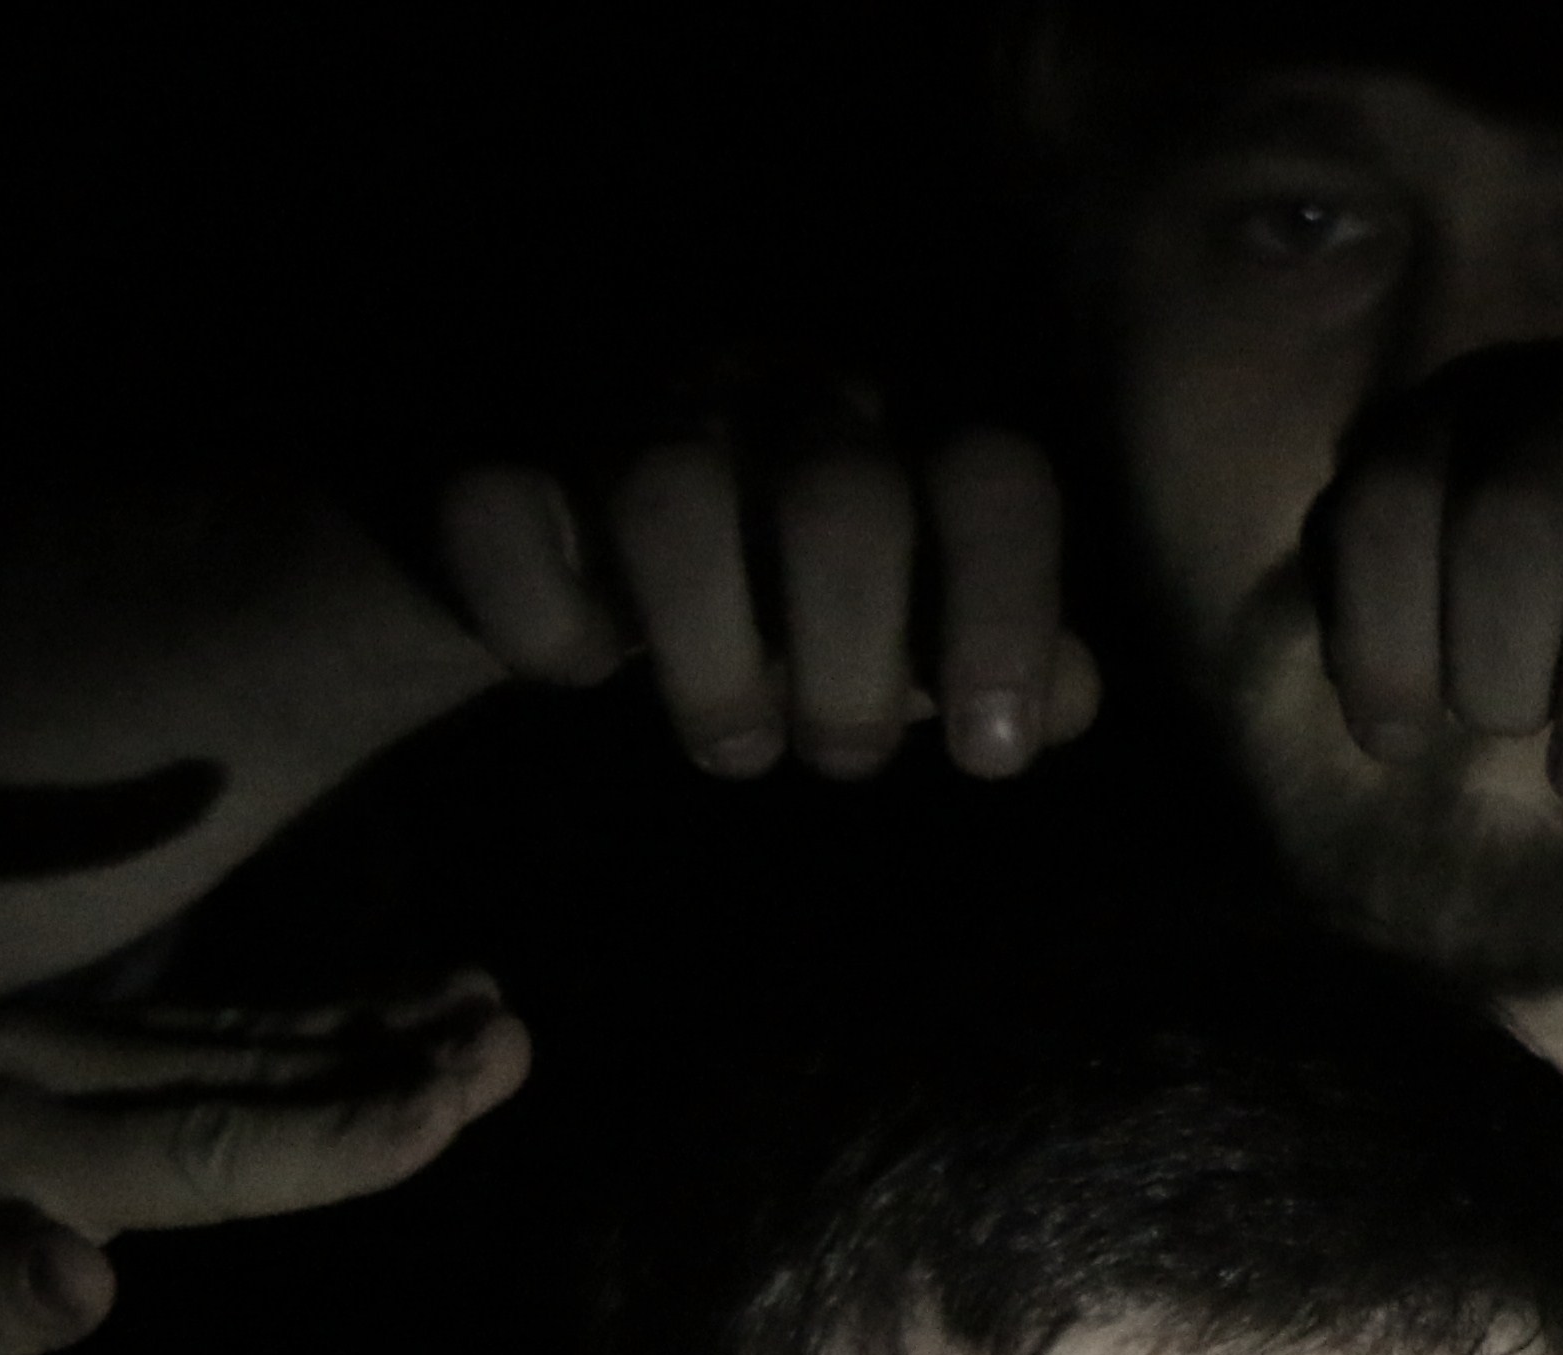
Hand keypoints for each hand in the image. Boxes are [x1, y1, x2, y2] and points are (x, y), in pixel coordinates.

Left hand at [0, 979, 528, 1354]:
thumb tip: (88, 1274)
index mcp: (0, 1152)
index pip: (205, 1149)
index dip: (335, 1136)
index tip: (447, 1112)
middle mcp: (28, 1074)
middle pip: (243, 1071)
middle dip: (387, 1058)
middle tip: (514, 1041)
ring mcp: (36, 1050)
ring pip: (233, 1037)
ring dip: (366, 1023)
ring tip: (487, 1009)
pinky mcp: (44, 1056)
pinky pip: (197, 1031)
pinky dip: (298, 1020)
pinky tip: (383, 1010)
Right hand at [428, 424, 1107, 782]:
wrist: (566, 515)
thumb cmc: (778, 579)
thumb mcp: (895, 615)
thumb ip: (982, 646)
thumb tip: (1073, 700)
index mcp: (900, 424)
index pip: (993, 478)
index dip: (1007, 617)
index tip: (990, 757)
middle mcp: (775, 389)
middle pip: (842, 498)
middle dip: (854, 668)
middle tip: (839, 757)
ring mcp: (627, 402)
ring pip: (672, 495)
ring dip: (713, 662)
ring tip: (730, 742)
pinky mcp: (488, 450)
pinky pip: (501, 512)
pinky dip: (542, 621)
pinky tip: (573, 673)